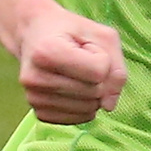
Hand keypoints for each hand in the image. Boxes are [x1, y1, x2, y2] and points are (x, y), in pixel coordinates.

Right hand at [16, 3, 126, 124]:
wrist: (35, 34)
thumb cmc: (71, 31)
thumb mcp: (102, 37)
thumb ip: (116, 69)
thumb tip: (109, 106)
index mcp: (47, 51)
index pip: (98, 71)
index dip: (103, 59)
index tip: (85, 48)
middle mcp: (35, 78)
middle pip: (95, 93)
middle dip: (99, 78)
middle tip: (79, 59)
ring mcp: (34, 98)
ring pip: (88, 109)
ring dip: (93, 93)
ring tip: (75, 73)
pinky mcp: (38, 112)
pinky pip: (78, 119)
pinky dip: (84, 107)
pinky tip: (72, 89)